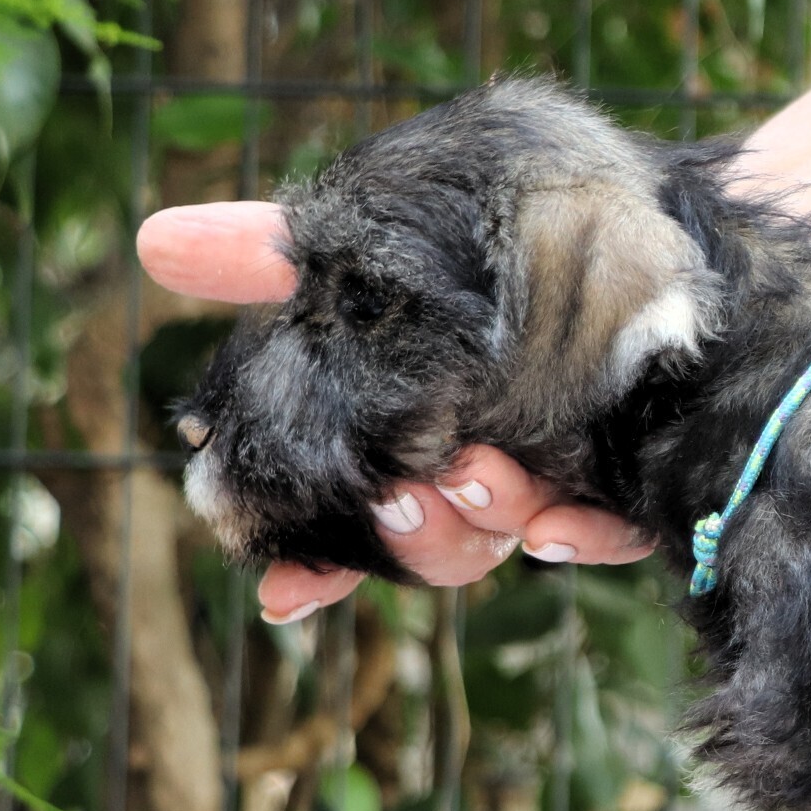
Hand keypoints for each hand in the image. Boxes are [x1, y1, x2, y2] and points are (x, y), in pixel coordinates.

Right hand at [137, 202, 654, 621]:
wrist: (659, 216)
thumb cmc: (506, 233)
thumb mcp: (384, 243)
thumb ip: (280, 254)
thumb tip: (152, 243)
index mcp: (421, 433)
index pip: (357, 516)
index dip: (316, 567)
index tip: (285, 595)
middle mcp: (489, 467)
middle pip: (432, 541)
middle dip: (413, 531)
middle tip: (409, 493)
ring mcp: (564, 475)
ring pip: (508, 536)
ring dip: (482, 520)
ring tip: (481, 472)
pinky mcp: (643, 479)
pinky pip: (610, 531)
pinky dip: (579, 535)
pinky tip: (557, 526)